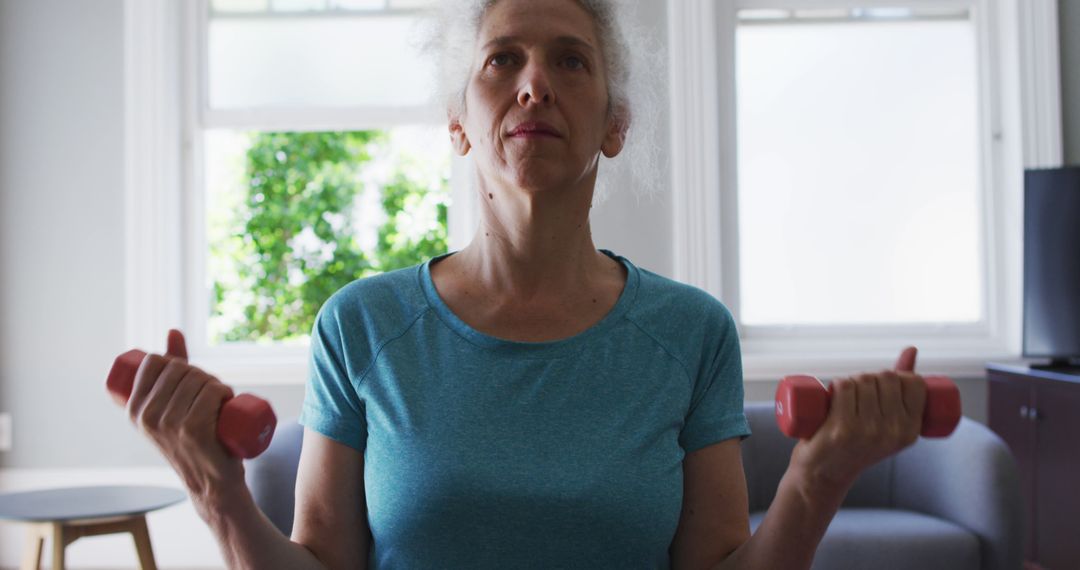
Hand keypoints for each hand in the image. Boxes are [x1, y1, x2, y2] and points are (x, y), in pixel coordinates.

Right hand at [126, 329, 244, 518]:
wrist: (211, 482)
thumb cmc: (194, 438)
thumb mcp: (173, 404)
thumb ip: (171, 367)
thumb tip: (173, 331)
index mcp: (133, 409)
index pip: (155, 361)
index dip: (178, 362)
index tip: (190, 380)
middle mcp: (146, 416)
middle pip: (181, 369)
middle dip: (201, 374)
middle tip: (212, 394)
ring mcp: (168, 423)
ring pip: (199, 379)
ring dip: (217, 384)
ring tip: (220, 402)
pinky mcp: (193, 429)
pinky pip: (211, 392)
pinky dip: (224, 391)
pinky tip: (226, 402)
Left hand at [788, 346, 928, 493]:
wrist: (823, 474)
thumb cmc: (856, 443)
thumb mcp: (887, 422)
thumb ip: (903, 389)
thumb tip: (911, 349)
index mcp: (910, 431)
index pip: (914, 383)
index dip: (897, 376)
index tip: (882, 385)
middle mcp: (893, 432)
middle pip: (886, 378)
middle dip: (870, 377)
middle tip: (857, 392)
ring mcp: (867, 431)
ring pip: (863, 381)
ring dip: (850, 381)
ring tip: (844, 397)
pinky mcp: (841, 429)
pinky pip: (843, 388)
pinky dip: (837, 384)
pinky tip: (832, 395)